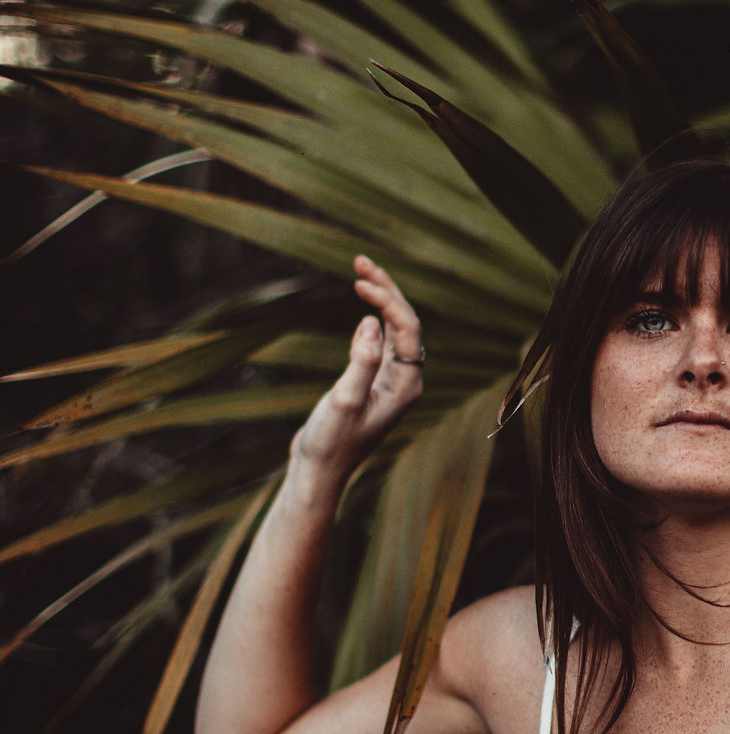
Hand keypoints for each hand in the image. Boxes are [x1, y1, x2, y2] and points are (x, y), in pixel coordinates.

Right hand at [289, 256, 424, 479]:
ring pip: (393, 330)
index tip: (358, 282)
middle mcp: (405, 380)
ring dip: (379, 300)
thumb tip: (373, 322)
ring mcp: (391, 381)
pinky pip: (381, 342)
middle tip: (360, 260)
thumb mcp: (344, 401)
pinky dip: (372, 319)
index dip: (387, 300)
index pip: (407, 329)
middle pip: (404, 323)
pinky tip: (363, 307)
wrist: (318, 472)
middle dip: (386, 290)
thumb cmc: (331, 443)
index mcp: (407, 385)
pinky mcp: (374, 383)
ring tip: (360, 271)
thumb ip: (362, 361)